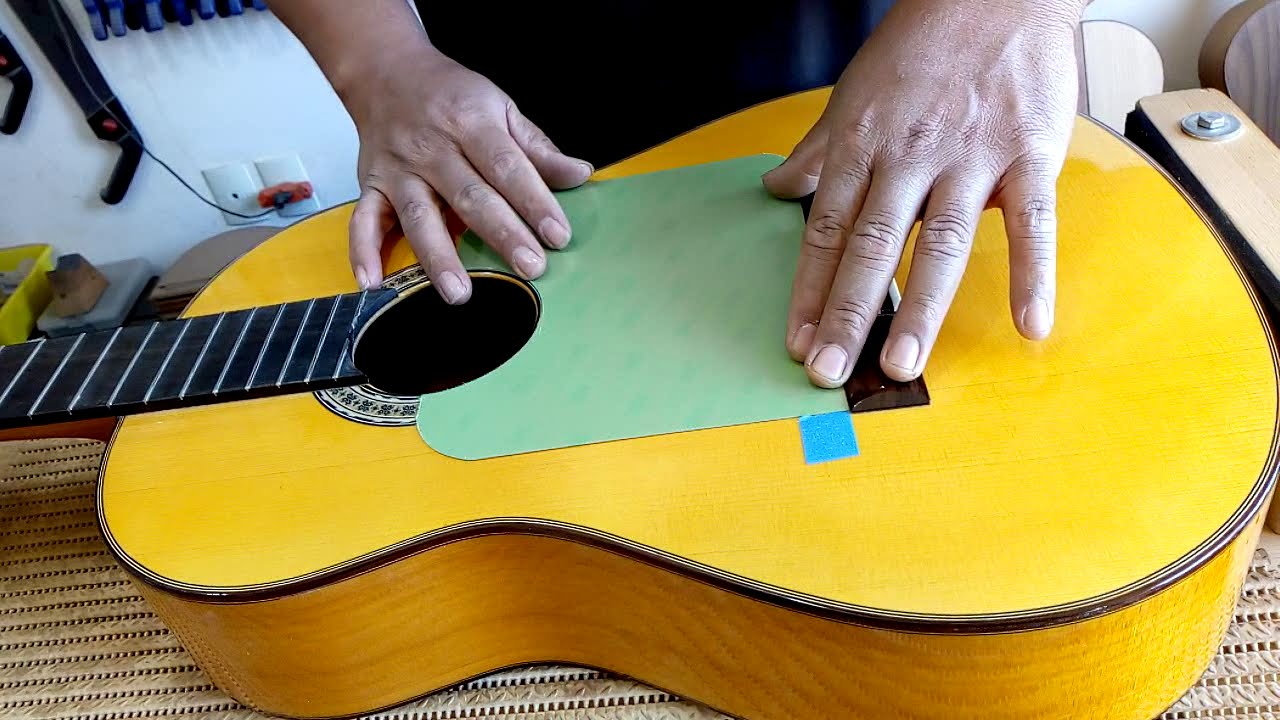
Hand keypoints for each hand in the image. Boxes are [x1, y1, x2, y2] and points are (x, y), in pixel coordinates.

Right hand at [342, 44, 592, 301]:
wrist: (387, 72)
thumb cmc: (451, 96)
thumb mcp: (501, 108)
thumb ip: (538, 148)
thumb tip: (580, 174)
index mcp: (471, 123)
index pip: (508, 167)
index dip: (535, 202)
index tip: (558, 235)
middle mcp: (432, 147)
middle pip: (470, 196)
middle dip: (502, 234)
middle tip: (530, 268)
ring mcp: (398, 169)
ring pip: (418, 216)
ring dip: (438, 257)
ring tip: (460, 294)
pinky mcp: (371, 185)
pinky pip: (362, 221)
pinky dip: (363, 252)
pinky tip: (373, 282)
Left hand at [762, 0, 1083, 386]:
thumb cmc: (923, 41)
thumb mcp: (854, 92)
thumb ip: (819, 149)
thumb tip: (778, 188)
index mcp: (863, 144)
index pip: (826, 230)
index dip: (808, 291)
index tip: (796, 341)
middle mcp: (909, 156)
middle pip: (871, 247)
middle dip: (847, 314)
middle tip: (830, 371)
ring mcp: (970, 157)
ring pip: (940, 244)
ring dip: (918, 308)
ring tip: (901, 364)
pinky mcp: (1029, 153)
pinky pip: (1032, 222)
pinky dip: (1034, 273)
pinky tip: (1031, 323)